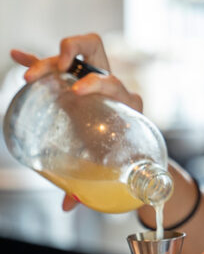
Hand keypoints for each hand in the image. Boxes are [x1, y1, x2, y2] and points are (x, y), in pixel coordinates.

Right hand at [11, 33, 142, 210]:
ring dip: (49, 59)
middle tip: (58, 68)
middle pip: (95, 48)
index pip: (113, 82)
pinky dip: (36, 60)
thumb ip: (91, 185)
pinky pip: (56, 64)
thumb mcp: (114, 168)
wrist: (135, 148)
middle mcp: (110, 83)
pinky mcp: (76, 80)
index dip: (97, 84)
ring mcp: (92, 77)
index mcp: (125, 103)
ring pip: (74, 52)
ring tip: (30, 74)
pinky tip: (18, 54)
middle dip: (73, 51)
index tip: (78, 92)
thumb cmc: (125, 158)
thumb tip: (68, 204)